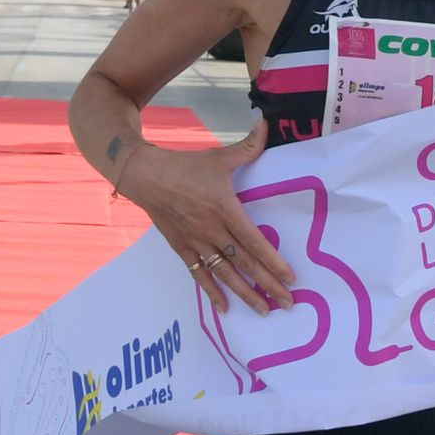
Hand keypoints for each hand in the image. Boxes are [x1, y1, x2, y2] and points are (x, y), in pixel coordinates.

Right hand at [122, 118, 296, 315]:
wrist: (144, 176)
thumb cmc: (184, 166)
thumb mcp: (218, 157)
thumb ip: (247, 146)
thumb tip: (266, 124)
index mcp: (225, 209)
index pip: (254, 241)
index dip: (273, 261)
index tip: (290, 278)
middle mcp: (212, 230)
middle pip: (244, 263)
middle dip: (267, 285)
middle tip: (287, 303)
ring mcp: (196, 242)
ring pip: (224, 274)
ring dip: (245, 294)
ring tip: (264, 311)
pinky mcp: (182, 248)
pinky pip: (199, 275)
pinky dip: (212, 292)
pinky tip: (225, 308)